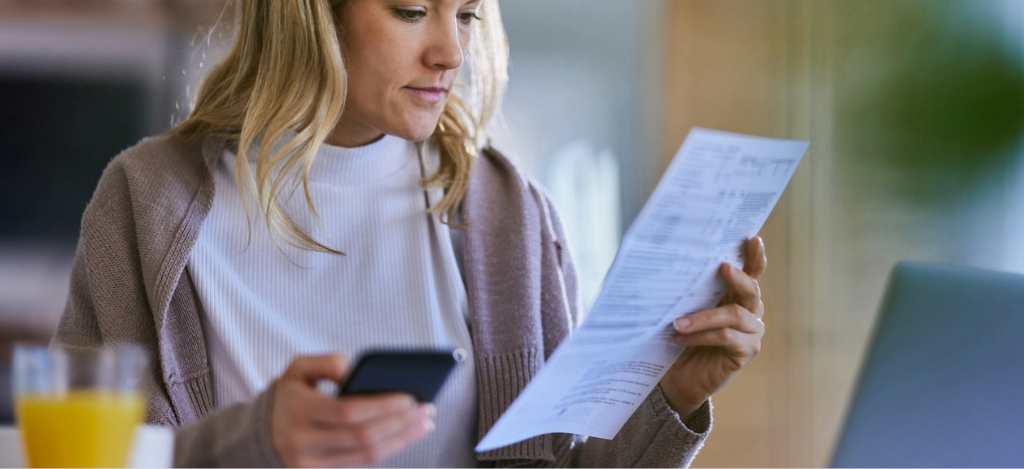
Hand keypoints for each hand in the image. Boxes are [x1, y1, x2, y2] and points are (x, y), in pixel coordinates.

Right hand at [270, 355, 434, 467]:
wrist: (256, 434)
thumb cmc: (286, 395)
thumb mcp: (298, 368)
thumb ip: (330, 363)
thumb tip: (359, 376)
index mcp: (298, 411)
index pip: (349, 412)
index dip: (383, 407)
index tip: (411, 398)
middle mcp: (302, 443)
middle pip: (363, 438)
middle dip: (401, 424)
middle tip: (428, 410)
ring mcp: (309, 465)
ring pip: (366, 457)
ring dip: (401, 440)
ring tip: (425, 424)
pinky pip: (360, 465)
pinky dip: (387, 450)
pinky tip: (405, 436)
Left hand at [658, 237, 766, 420]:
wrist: (679, 377)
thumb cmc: (682, 338)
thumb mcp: (685, 310)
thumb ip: (691, 292)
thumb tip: (677, 264)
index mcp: (737, 296)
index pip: (751, 272)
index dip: (755, 256)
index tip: (752, 239)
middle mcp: (750, 311)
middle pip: (751, 289)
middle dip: (738, 277)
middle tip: (722, 267)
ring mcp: (752, 332)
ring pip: (735, 315)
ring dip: (704, 317)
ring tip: (677, 322)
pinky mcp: (746, 352)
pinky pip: (727, 337)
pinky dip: (702, 336)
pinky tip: (679, 338)